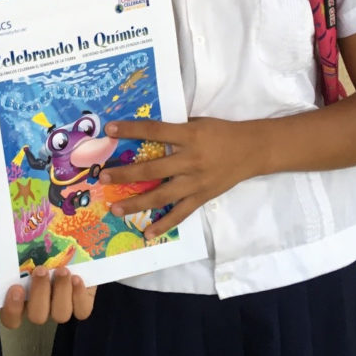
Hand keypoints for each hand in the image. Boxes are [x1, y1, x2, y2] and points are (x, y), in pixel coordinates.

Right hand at [0, 166, 96, 326]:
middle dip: (42, 297)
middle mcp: (35, 287)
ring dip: (63, 296)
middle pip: (40, 316)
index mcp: (8, 277)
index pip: (10, 314)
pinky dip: (82, 297)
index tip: (15, 286)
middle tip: (40, 269)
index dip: (13, 310)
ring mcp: (60, 282)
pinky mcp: (83, 273)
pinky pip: (85, 303)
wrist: (18, 169)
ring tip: (63, 270)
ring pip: (64, 313)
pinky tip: (79, 274)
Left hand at [99, 117, 262, 238]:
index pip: (154, 131)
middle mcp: (190, 160)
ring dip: (137, 203)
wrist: (252, 150)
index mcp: (188, 135)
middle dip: (125, 175)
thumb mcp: (196, 122)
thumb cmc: (220, 132)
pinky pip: (180, 214)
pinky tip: (147, 233)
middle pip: (152, 169)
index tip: (109, 130)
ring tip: (116, 209)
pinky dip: (164, 225)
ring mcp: (195, 182)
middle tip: (103, 179)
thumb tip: (144, 132)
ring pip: (162, 196)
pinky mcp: (202, 197)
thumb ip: (173, 129)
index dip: (131, 130)